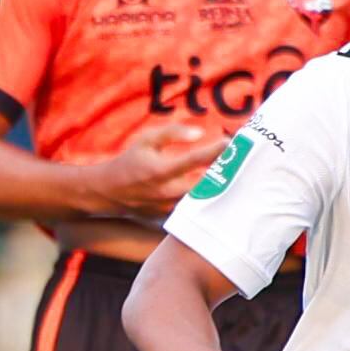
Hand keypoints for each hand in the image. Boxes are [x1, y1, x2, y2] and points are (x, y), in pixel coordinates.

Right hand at [92, 119, 235, 218]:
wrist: (110, 192)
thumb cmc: (131, 160)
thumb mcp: (146, 140)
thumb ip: (172, 133)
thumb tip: (200, 134)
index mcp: (161, 170)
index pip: (195, 160)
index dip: (215, 151)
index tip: (230, 143)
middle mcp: (167, 191)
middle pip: (206, 183)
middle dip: (223, 171)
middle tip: (239, 160)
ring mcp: (170, 207)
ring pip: (203, 198)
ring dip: (219, 186)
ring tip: (235, 173)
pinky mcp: (171, 217)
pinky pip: (195, 208)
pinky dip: (208, 198)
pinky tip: (221, 188)